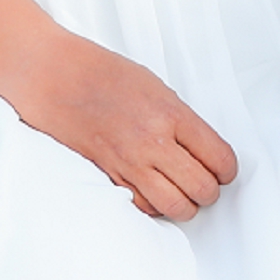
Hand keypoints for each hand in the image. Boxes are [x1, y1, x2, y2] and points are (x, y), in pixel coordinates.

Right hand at [5, 31, 238, 220]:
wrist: (53, 75)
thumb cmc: (101, 72)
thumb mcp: (153, 85)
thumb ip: (180, 119)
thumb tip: (202, 149)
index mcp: (171, 113)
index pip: (220, 158)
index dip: (226, 169)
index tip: (221, 169)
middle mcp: (154, 141)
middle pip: (203, 189)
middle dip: (209, 190)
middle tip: (203, 182)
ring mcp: (129, 162)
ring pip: (176, 207)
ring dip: (184, 204)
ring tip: (180, 191)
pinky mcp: (108, 176)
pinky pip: (143, 207)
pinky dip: (153, 205)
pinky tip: (151, 190)